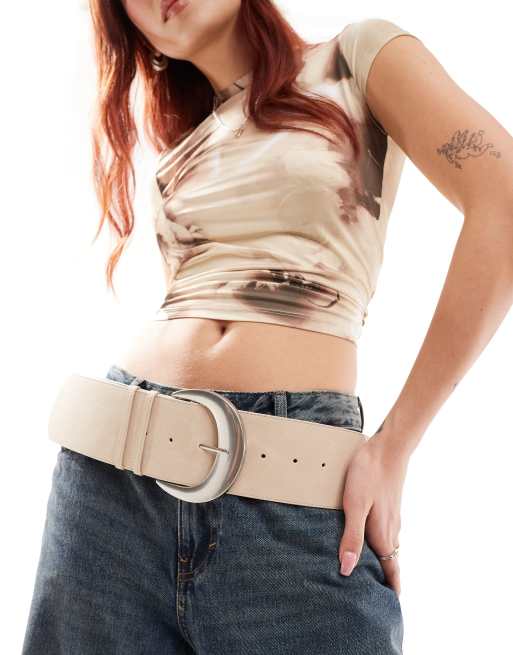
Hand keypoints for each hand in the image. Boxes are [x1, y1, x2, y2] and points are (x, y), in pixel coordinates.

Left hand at [337, 432, 409, 595]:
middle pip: (390, 561)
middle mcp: (391, 529)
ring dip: (382, 560)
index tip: (387, 606)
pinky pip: (386, 531)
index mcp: (383, 534)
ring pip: (389, 546)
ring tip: (369, 571)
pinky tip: (368, 537)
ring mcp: (392, 516)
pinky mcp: (388, 504)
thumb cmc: (369, 474)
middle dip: (384, 578)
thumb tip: (347, 570)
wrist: (387, 446)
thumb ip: (351, 536)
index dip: (390, 589)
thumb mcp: (355, 505)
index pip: (391, 570)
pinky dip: (380, 543)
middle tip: (374, 594)